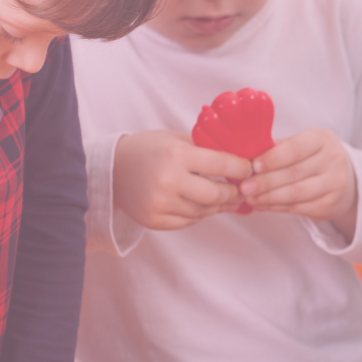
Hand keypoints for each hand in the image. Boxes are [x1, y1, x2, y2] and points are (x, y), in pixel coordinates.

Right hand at [113, 130, 247, 229]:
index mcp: (176, 155)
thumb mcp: (177, 140)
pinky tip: (203, 206)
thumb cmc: (150, 149)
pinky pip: (189, 221)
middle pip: (216, 195)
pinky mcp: (154, 220)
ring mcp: (160, 203)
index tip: (249, 170)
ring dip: (218, 205)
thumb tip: (242, 164)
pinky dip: (199, 214)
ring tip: (227, 199)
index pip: (221, 164)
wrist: (113, 169)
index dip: (241, 168)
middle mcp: (168, 181)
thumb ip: (207, 150)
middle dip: (233, 193)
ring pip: (204, 211)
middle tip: (241, 190)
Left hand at [241, 128, 358, 236]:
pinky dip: (276, 207)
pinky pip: (298, 208)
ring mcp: (335, 184)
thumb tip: (245, 157)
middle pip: (294, 173)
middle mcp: (333, 160)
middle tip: (244, 187)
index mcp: (322, 139)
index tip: (253, 166)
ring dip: (268, 197)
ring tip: (249, 197)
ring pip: (295, 193)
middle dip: (265, 182)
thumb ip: (278, 148)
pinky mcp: (330, 205)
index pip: (296, 149)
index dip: (273, 159)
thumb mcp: (301, 143)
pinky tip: (262, 205)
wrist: (346, 178)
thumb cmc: (314, 157)